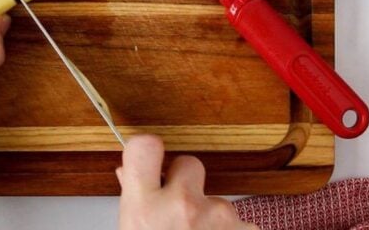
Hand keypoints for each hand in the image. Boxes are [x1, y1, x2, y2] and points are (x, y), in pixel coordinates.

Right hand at [117, 136, 258, 229]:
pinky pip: (240, 222)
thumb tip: (129, 173)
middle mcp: (182, 206)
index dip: (149, 149)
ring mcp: (218, 218)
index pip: (145, 146)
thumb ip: (134, 198)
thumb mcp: (132, 229)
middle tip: (179, 210)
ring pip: (217, 199)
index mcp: (146, 206)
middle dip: (187, 181)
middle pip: (190, 163)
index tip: (152, 156)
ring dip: (211, 216)